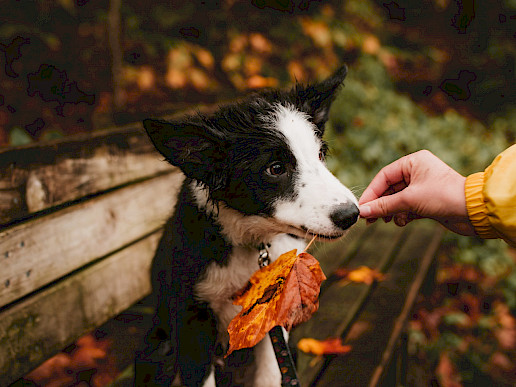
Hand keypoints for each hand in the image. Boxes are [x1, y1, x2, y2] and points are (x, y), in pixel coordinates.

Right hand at [358, 150, 475, 235]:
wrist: (474, 212)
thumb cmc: (444, 196)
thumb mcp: (409, 200)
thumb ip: (384, 206)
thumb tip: (363, 211)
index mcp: (414, 162)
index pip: (384, 176)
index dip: (372, 193)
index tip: (362, 207)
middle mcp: (418, 172)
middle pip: (389, 189)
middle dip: (380, 205)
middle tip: (369, 219)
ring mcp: (423, 187)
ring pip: (397, 199)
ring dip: (391, 211)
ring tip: (386, 221)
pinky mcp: (427, 201)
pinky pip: (407, 207)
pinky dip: (402, 215)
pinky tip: (403, 222)